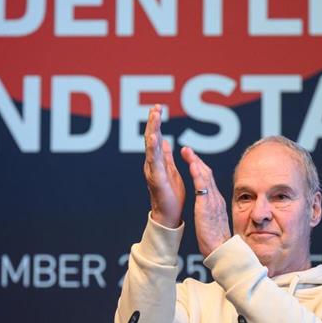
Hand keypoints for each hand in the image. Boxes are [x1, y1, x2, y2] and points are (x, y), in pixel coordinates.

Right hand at [143, 105, 184, 227]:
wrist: (168, 215)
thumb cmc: (170, 195)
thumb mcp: (170, 170)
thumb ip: (166, 156)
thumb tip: (164, 141)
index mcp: (156, 161)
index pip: (155, 137)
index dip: (155, 122)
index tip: (158, 108)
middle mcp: (151, 163)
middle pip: (150, 138)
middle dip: (153, 122)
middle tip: (156, 107)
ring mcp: (152, 170)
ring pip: (150, 146)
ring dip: (153, 130)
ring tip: (154, 116)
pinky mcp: (156, 178)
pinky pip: (154, 160)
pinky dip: (153, 148)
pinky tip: (155, 136)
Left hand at [181, 146, 230, 256]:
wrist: (221, 250)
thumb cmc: (216, 240)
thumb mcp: (213, 221)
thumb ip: (211, 211)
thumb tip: (208, 208)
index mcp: (216, 202)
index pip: (208, 180)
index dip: (199, 168)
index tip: (192, 159)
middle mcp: (216, 198)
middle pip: (207, 173)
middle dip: (196, 159)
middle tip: (186, 149)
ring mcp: (213, 201)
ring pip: (205, 176)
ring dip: (195, 161)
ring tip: (186, 151)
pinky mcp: (207, 206)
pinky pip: (202, 186)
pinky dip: (197, 173)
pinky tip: (192, 164)